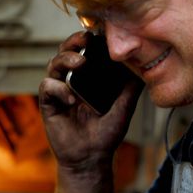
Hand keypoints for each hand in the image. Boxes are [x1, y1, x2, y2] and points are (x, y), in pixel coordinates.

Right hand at [39, 31, 143, 171]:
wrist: (90, 159)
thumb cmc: (105, 135)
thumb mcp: (123, 109)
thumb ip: (130, 89)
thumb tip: (144, 68)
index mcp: (87, 80)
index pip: (83, 52)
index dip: (86, 41)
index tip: (98, 34)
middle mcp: (70, 82)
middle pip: (65, 52)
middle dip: (73, 42)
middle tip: (85, 40)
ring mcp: (58, 92)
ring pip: (54, 64)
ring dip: (65, 59)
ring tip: (80, 63)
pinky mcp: (48, 104)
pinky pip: (47, 87)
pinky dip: (59, 89)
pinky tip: (71, 100)